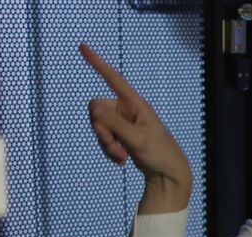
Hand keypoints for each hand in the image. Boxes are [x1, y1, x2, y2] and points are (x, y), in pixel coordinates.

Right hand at [79, 43, 191, 210]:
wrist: (168, 175)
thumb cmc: (160, 153)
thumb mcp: (138, 139)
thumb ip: (115, 124)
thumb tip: (93, 109)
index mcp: (135, 104)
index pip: (114, 79)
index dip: (98, 63)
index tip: (82, 47)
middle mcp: (127, 109)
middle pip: (97, 109)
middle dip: (101, 131)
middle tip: (115, 147)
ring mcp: (122, 122)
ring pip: (97, 125)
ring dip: (106, 144)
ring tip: (121, 157)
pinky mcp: (120, 135)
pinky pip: (103, 138)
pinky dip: (108, 150)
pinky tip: (121, 160)